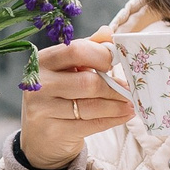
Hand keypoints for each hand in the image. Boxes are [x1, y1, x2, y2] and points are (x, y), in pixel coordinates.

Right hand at [19, 26, 134, 169]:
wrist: (39, 137)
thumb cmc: (57, 96)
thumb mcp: (66, 69)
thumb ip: (86, 49)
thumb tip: (108, 32)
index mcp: (42, 62)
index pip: (75, 51)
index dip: (102, 55)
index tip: (116, 61)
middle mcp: (39, 85)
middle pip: (87, 82)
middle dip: (114, 86)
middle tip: (130, 88)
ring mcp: (43, 110)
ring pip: (91, 106)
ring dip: (117, 104)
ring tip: (131, 103)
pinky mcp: (54, 131)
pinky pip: (92, 124)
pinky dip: (113, 119)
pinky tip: (124, 114)